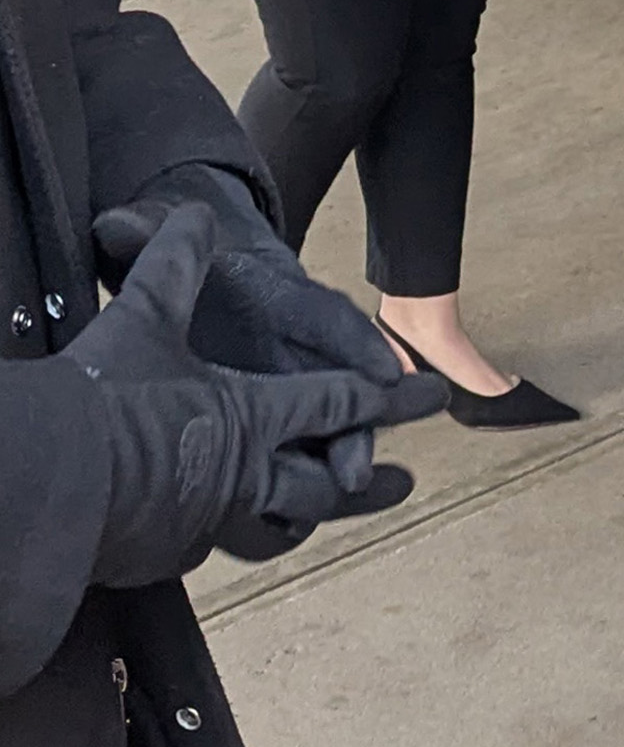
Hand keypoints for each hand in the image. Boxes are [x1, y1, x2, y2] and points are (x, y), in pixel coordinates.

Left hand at [71, 205, 446, 579]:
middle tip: (357, 475)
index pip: (323, 316)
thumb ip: (140, 231)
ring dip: (337, 460)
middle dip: (354, 427)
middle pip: (336, 383)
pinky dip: (298, 477)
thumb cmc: (174, 245)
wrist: (184, 259)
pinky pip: (288, 441)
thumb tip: (115, 225)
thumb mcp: (152, 230)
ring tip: (344, 505)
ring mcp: (281, 372)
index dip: (356, 344)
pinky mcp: (259, 403)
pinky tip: (295, 521)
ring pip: (321, 419)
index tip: (385, 375)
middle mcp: (290, 337)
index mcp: (275, 291)